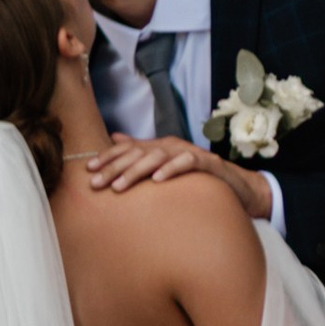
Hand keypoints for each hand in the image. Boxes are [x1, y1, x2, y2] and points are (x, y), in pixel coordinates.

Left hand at [82, 135, 271, 217]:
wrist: (236, 186)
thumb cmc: (196, 180)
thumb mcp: (166, 168)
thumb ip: (142, 154)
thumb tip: (115, 139)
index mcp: (159, 148)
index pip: (128, 149)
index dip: (108, 158)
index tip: (88, 172)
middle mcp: (171, 146)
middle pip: (138, 153)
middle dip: (115, 168)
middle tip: (96, 184)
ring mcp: (189, 152)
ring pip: (158, 157)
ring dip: (137, 171)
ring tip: (119, 186)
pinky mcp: (207, 163)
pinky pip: (187, 163)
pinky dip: (172, 170)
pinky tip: (157, 181)